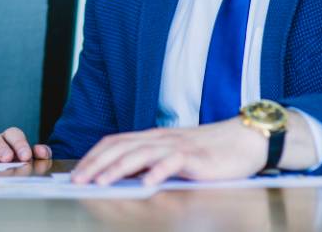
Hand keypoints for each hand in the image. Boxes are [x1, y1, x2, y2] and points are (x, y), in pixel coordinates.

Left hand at [71, 118, 267, 185]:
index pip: (114, 142)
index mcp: (152, 137)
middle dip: (96, 164)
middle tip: (78, 180)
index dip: (93, 156)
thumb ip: (150, 162)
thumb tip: (123, 176)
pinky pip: (173, 162)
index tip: (77, 172)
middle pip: (121, 147)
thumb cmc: (208, 152)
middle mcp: (160, 139)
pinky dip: (158, 172)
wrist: (244, 141)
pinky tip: (147, 184)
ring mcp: (177, 146)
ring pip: (141, 153)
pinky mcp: (196, 157)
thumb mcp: (172, 155)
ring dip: (118, 168)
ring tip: (102, 183)